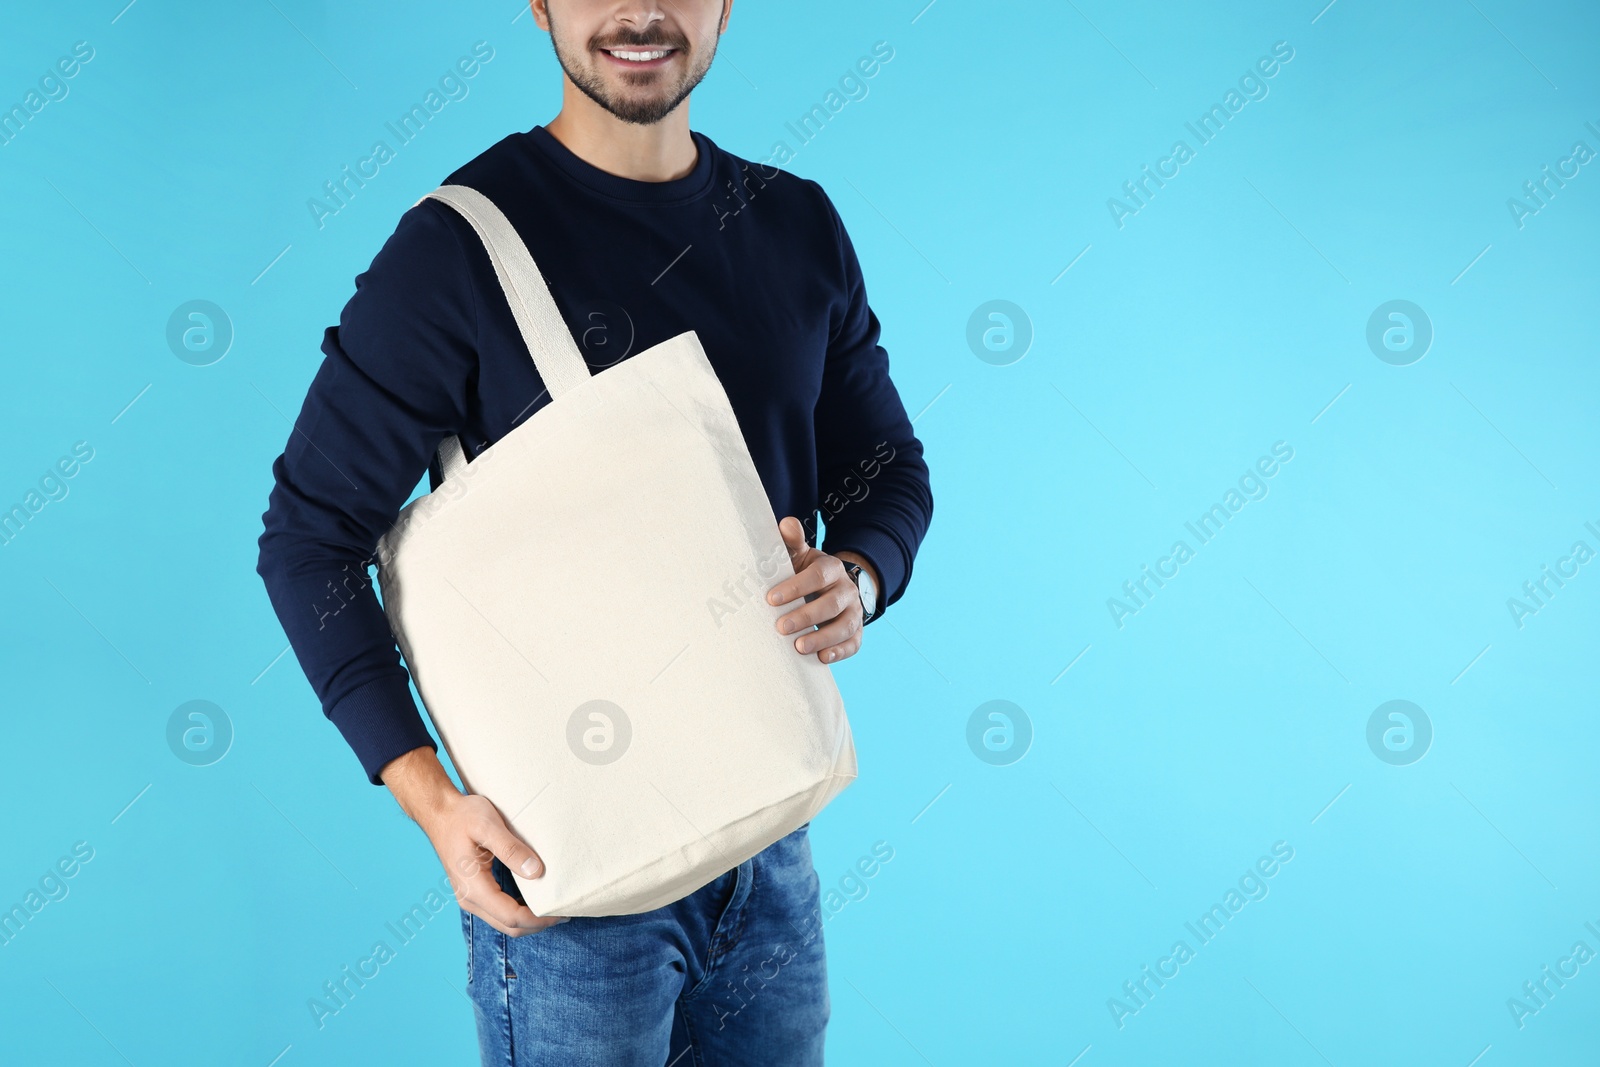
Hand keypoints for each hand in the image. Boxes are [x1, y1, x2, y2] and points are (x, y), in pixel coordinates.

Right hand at [380, 747, 564, 936]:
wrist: (439, 813)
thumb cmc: (463, 816)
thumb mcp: (489, 826)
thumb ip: (511, 849)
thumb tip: (536, 872)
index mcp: (474, 887)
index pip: (511, 916)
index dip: (538, 919)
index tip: (561, 911)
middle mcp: (469, 899)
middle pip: (509, 926)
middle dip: (538, 924)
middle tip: (564, 912)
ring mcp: (470, 897)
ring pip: (504, 923)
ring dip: (529, 921)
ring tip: (553, 907)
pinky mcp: (473, 892)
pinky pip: (498, 912)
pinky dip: (519, 913)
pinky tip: (534, 900)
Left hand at [766, 515, 869, 664]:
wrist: (829, 588)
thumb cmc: (804, 572)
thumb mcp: (799, 555)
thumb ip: (792, 541)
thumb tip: (786, 523)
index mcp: (831, 567)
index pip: (818, 575)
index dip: (796, 587)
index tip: (771, 599)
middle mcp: (846, 589)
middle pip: (832, 603)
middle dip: (806, 616)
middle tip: (781, 627)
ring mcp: (854, 612)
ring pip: (845, 626)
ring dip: (823, 637)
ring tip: (799, 647)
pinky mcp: (856, 632)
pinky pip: (854, 643)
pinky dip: (840, 652)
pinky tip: (821, 658)